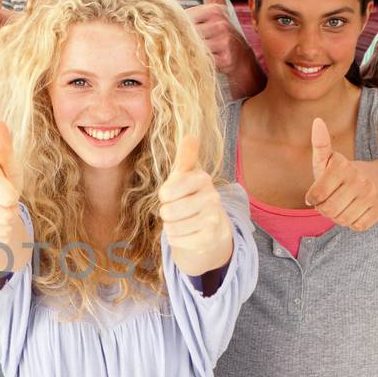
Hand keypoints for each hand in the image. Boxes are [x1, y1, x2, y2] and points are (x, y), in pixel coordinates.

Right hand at [0, 119, 29, 271]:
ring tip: (1, 214)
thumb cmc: (5, 186)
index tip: (10, 193)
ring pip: (1, 225)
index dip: (12, 196)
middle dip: (12, 211)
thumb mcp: (11, 169)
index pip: (6, 193)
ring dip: (7, 224)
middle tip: (6, 204)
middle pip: (5, 211)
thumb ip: (4, 149)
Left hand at [158, 133, 233, 276]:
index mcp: (203, 179)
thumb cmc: (189, 195)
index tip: (174, 194)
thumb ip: (185, 157)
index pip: (167, 192)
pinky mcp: (210, 239)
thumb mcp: (184, 175)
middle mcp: (212, 197)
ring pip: (171, 228)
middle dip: (167, 213)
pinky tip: (188, 234)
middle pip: (168, 212)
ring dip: (172, 227)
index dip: (165, 196)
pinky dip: (177, 239)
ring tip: (184, 221)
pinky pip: (177, 241)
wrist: (210, 225)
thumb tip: (191, 135)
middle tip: (179, 210)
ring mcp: (213, 219)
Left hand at [186, 0, 241, 74]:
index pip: (183, 19)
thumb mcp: (217, 5)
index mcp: (214, 10)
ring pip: (192, 47)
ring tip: (194, 53)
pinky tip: (201, 61)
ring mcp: (223, 41)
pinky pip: (201, 60)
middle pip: (186, 33)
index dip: (179, 27)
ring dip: (189, 52)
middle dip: (182, 40)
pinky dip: (197, 62)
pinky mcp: (225, 58)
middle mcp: (219, 23)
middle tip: (185, 45)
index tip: (183, 33)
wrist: (241, 57)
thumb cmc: (223, 30)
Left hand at [305, 117, 377, 229]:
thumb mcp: (332, 160)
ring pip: (342, 220)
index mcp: (343, 166)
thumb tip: (317, 121)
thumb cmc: (348, 174)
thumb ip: (321, 145)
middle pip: (328, 210)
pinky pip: (357, 227)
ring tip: (345, 206)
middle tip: (332, 201)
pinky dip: (355, 223)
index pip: (316, 194)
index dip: (313, 198)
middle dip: (326, 209)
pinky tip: (358, 212)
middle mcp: (359, 179)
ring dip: (340, 217)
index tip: (317, 194)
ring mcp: (372, 195)